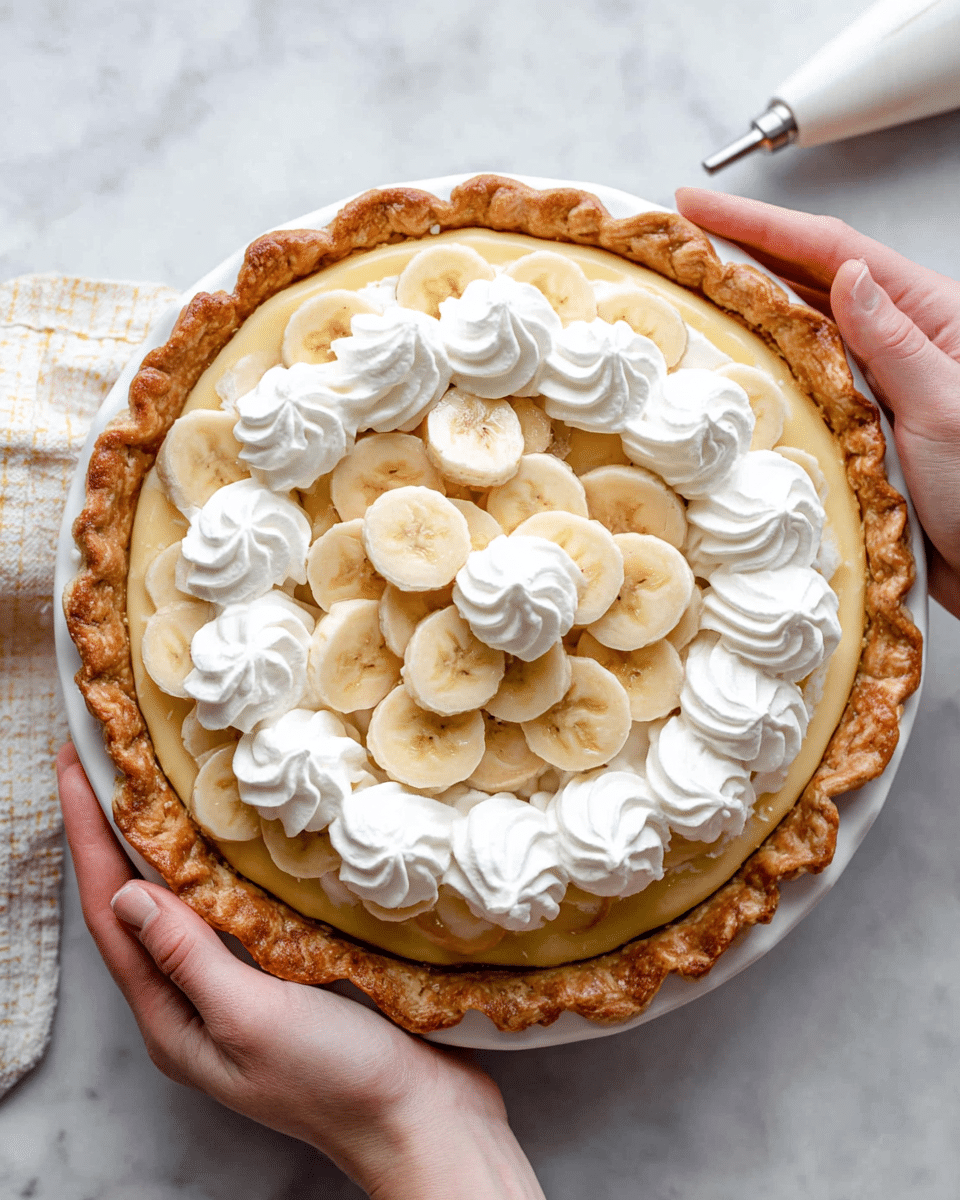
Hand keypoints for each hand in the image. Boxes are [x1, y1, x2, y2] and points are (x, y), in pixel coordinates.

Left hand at [56, 743, 543, 1199]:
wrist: (422, 1121)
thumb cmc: (337, 1081)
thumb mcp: (251, 1019)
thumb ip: (188, 958)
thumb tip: (128, 893)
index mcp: (172, 1019)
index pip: (110, 915)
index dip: (88, 837)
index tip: (74, 765)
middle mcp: (194, 1003)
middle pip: (137, 904)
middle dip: (112, 834)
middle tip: (105, 759)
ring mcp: (239, 991)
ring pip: (185, 903)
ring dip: (163, 845)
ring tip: (155, 785)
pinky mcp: (286, 978)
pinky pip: (235, 910)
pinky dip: (221, 866)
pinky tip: (234, 837)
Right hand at [675, 188, 959, 617]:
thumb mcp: (944, 409)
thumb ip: (895, 344)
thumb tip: (847, 276)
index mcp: (934, 316)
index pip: (835, 252)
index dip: (762, 223)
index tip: (702, 205)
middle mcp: (904, 341)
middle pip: (813, 277)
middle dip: (747, 249)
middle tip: (684, 236)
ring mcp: (881, 382)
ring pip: (805, 327)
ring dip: (752, 302)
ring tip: (697, 285)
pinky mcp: (864, 424)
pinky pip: (806, 380)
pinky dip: (768, 363)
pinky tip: (738, 358)